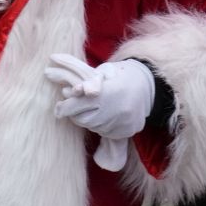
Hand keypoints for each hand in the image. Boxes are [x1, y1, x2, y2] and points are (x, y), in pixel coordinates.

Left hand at [44, 55, 154, 170]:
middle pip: (81, 119)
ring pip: (92, 127)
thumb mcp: (101, 72)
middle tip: (75, 107)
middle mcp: (113, 110)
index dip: (64, 108)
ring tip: (96, 109)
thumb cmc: (119, 76)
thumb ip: (83, 81)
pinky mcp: (126, 131)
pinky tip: (107, 116)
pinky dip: (101, 126)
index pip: (76, 105)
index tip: (58, 108)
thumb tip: (66, 91)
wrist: (147, 86)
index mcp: (105, 92)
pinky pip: (105, 132)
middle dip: (75, 114)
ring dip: (88, 119)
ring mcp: (120, 122)